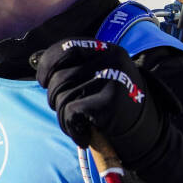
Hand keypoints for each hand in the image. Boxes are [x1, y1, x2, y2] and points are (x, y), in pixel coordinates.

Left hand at [34, 39, 166, 169]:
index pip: (67, 47)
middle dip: (54, 97)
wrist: (145, 132)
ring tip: (77, 123)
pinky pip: (70, 112)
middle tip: (64, 110)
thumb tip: (37, 63)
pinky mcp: (110, 102)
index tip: (43, 81)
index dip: (47, 64)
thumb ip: (75, 66)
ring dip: (62, 116)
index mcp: (107, 49)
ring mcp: (113, 79)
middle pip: (60, 77)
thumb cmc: (112, 103)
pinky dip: (70, 128)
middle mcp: (111, 59)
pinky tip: (82, 135)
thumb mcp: (99, 75)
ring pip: (63, 96)